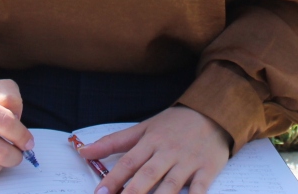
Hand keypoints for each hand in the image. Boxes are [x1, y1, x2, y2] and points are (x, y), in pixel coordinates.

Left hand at [78, 105, 231, 193]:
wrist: (213, 112)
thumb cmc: (174, 123)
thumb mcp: (144, 127)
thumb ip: (114, 142)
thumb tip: (84, 152)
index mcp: (151, 140)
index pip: (129, 162)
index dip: (113, 179)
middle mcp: (168, 151)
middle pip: (148, 175)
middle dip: (132, 193)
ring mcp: (188, 161)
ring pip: (171, 185)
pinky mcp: (207, 169)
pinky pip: (200, 189)